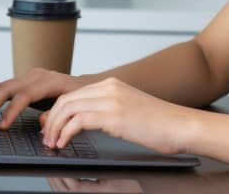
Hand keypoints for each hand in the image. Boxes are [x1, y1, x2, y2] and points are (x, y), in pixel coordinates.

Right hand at [0, 68, 83, 128]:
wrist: (81, 84)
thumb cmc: (78, 96)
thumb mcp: (72, 106)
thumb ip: (58, 115)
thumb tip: (43, 124)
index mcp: (48, 82)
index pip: (24, 95)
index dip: (11, 111)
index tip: (1, 126)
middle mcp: (35, 76)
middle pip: (6, 88)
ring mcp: (27, 77)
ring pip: (0, 87)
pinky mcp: (21, 81)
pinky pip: (1, 88)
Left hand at [41, 77, 194, 154]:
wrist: (181, 125)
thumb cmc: (160, 124)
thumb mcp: (129, 111)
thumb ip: (107, 111)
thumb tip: (83, 122)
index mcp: (112, 84)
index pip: (73, 93)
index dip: (56, 111)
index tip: (50, 126)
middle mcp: (109, 87)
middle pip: (66, 99)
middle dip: (51, 119)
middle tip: (47, 136)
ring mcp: (111, 100)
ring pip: (67, 108)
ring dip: (55, 127)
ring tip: (53, 143)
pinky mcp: (113, 115)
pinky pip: (78, 121)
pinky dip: (65, 133)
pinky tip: (64, 143)